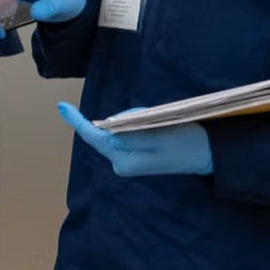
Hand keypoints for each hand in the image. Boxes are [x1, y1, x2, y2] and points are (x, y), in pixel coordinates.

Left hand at [56, 102, 212, 176]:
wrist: (207, 153)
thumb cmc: (185, 142)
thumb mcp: (157, 134)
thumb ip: (129, 132)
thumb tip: (106, 129)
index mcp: (123, 161)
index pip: (94, 137)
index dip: (77, 121)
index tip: (61, 105)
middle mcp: (120, 163)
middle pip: (106, 131)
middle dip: (122, 118)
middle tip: (150, 116)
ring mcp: (127, 161)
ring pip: (117, 130)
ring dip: (132, 121)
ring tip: (158, 124)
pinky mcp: (135, 156)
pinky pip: (126, 133)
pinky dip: (136, 125)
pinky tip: (156, 129)